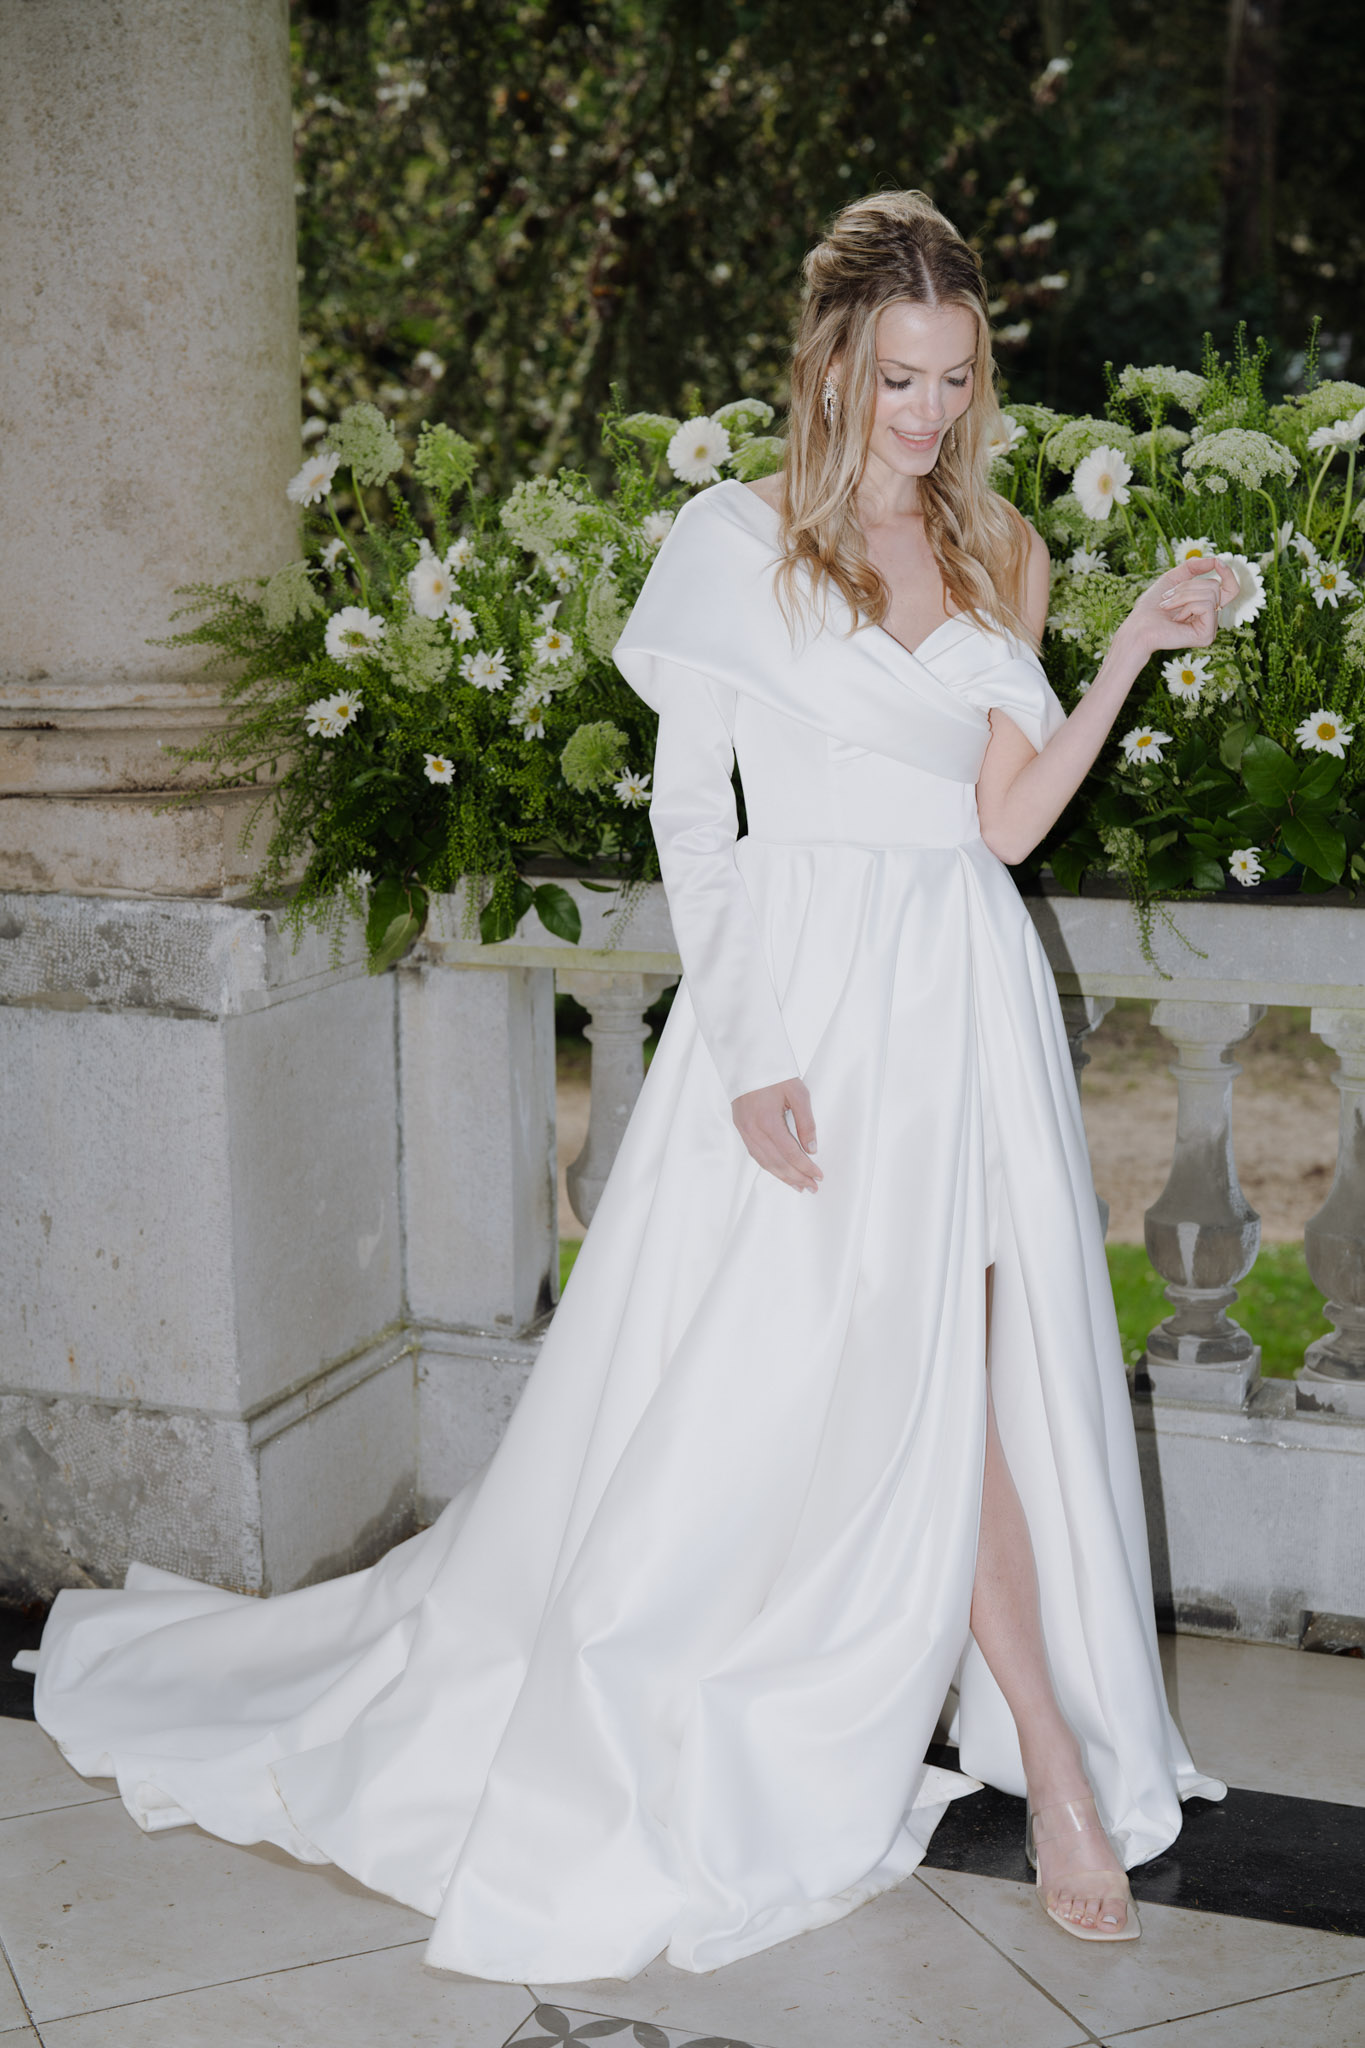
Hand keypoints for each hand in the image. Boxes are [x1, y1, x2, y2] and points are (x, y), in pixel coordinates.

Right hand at [731, 1075, 821, 1191]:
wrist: (747, 1060)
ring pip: (764, 1162)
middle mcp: (753, 1130)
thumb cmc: (775, 1073)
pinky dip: (769, 1166)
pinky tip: (779, 1171)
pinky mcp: (741, 1128)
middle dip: (796, 1177)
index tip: (818, 1176)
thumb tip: (812, 1148)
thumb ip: (806, 1122)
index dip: (805, 1167)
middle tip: (811, 1187)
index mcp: (768, 1121)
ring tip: (797, 1186)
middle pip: (777, 1163)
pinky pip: (755, 1154)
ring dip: (782, 1176)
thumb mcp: (798, 1093)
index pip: (790, 1153)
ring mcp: (744, 1130)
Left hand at [1121, 554, 1240, 658]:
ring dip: (1183, 595)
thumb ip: (1193, 567)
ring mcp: (1210, 628)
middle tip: (1167, 598)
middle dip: (1187, 586)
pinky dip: (1188, 606)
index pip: (1230, 589)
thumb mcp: (1172, 578)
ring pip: (1211, 593)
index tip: (1218, 562)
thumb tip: (1216, 559)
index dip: (1228, 574)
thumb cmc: (1151, 606)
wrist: (1138, 628)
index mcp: (1205, 607)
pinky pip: (1206, 605)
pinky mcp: (1207, 636)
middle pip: (1215, 586)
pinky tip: (1176, 619)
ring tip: (1168, 608)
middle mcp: (1211, 618)